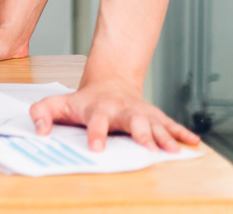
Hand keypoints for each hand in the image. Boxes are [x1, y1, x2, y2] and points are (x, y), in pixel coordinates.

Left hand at [30, 76, 199, 152]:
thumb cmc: (83, 100)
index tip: (96, 149)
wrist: (109, 82)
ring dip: (164, 136)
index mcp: (98, 109)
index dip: (96, 134)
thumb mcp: (57, 102)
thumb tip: (39, 131)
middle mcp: (121, 110)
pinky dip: (182, 132)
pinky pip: (170, 124)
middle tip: (147, 148)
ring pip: (154, 123)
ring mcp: (140, 112)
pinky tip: (193, 142)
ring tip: (172, 150)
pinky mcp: (154, 115)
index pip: (96, 121)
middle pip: (132, 121)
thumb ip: (42, 113)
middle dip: (140, 134)